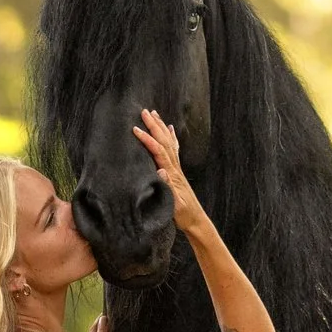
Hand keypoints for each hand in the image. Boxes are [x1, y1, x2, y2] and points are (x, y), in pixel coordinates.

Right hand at [133, 106, 206, 234]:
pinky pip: (174, 150)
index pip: (158, 152)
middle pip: (164, 141)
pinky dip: (172, 138)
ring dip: (161, 127)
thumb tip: (160, 171)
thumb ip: (168, 187)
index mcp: (172, 174)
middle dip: (154, 125)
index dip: (147, 139)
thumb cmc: (183, 214)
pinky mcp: (177, 172)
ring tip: (154, 114)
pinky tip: (170, 129)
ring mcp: (177, 169)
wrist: (196, 220)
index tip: (135, 129)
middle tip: (144, 111)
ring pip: (169, 142)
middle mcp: (175, 168)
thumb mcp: (174, 204)